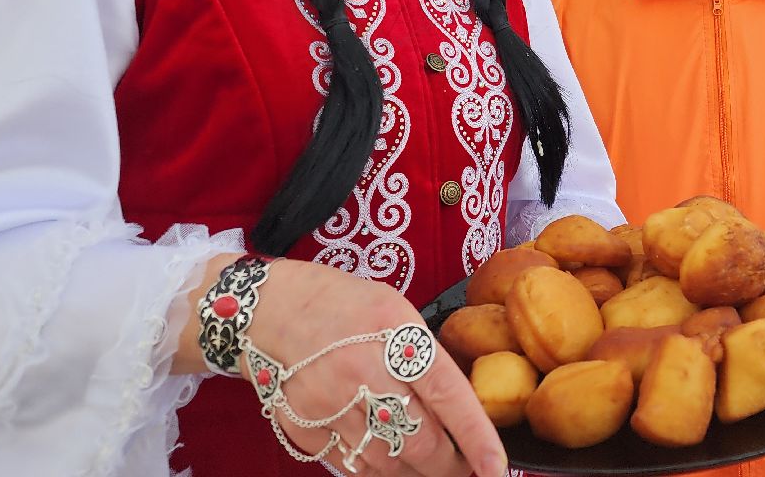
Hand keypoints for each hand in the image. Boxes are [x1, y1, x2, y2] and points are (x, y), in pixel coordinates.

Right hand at [181, 257, 505, 476]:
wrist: (268, 309)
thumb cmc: (342, 304)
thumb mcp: (395, 311)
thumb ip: (424, 356)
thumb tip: (458, 408)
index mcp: (395, 334)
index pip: (449, 396)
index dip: (477, 438)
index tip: (496, 469)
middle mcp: (364, 371)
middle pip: (421, 442)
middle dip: (450, 465)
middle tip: (463, 468)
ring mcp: (331, 405)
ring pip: (389, 464)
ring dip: (417, 471)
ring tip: (430, 464)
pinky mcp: (306, 429)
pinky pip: (353, 467)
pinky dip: (378, 470)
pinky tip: (388, 458)